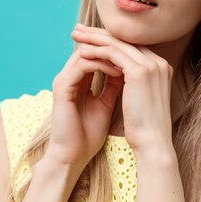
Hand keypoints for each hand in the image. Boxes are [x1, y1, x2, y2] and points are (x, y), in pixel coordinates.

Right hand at [46, 24, 123, 168]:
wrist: (72, 156)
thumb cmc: (89, 134)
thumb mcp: (107, 103)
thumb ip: (114, 85)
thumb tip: (131, 69)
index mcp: (78, 79)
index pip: (96, 53)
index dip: (116, 50)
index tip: (138, 51)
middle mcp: (68, 76)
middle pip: (90, 47)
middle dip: (112, 45)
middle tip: (135, 46)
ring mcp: (63, 80)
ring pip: (85, 53)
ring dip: (109, 53)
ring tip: (129, 59)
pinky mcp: (62, 88)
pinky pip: (82, 66)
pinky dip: (101, 65)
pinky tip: (119, 70)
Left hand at [70, 24, 173, 153]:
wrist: (153, 142)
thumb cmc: (145, 127)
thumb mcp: (141, 98)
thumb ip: (135, 83)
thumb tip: (120, 75)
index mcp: (160, 67)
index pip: (131, 46)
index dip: (110, 40)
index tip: (91, 37)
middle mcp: (158, 62)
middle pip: (124, 40)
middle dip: (99, 33)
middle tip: (79, 29)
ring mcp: (151, 65)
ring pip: (117, 43)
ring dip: (93, 38)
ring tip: (75, 36)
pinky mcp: (139, 72)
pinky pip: (112, 54)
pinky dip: (95, 50)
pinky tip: (81, 51)